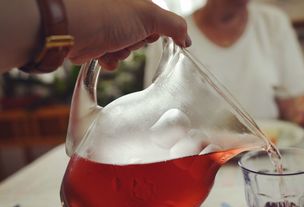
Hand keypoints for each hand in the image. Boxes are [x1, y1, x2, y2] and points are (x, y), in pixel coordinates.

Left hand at [65, 0, 190, 69]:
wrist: (73, 28)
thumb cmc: (108, 15)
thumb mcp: (150, 15)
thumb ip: (174, 26)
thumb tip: (187, 39)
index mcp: (134, 3)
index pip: (155, 22)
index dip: (153, 31)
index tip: (148, 34)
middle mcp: (120, 14)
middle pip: (140, 37)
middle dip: (135, 43)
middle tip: (128, 38)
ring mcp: (105, 28)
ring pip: (125, 50)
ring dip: (122, 53)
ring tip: (113, 46)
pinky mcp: (94, 43)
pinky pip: (110, 58)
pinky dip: (109, 60)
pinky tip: (103, 55)